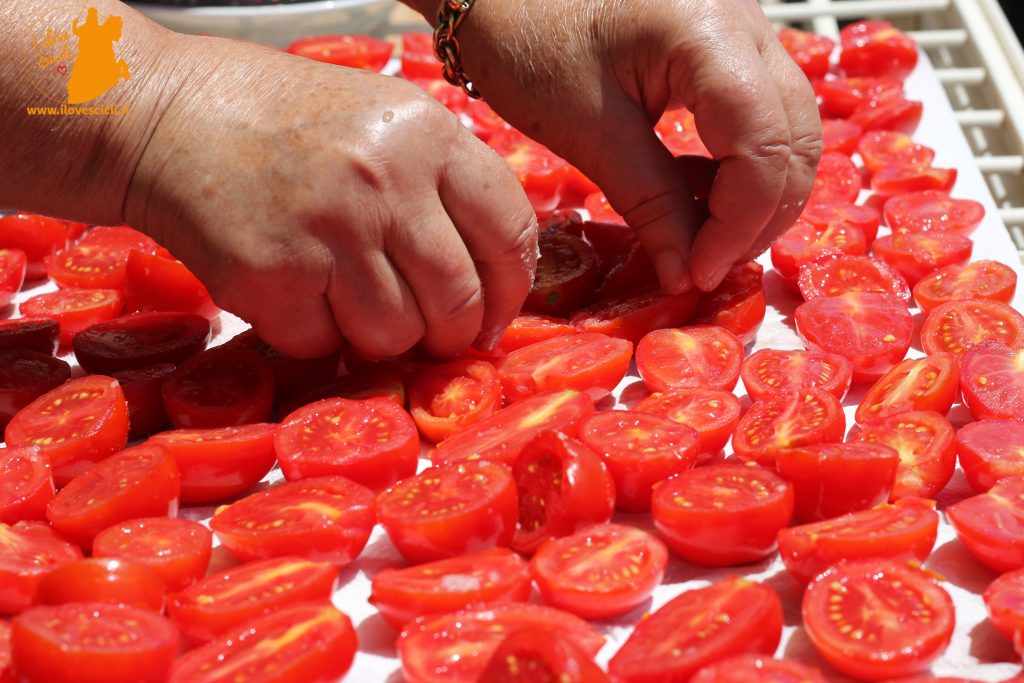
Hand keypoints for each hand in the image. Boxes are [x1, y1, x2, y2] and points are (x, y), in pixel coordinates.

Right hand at [125, 36, 536, 358]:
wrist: (167, 116)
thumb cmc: (283, 122)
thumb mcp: (385, 119)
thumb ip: (445, 183)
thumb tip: (492, 274)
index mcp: (427, 136)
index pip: (510, 234)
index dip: (511, 291)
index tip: (495, 314)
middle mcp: (385, 182)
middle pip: (458, 302)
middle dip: (450, 335)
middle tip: (431, 334)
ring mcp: (328, 231)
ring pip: (394, 336)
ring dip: (379, 338)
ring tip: (351, 302)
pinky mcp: (271, 277)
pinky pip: (323, 346)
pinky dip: (315, 336)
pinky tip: (298, 295)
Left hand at [454, 0, 821, 291]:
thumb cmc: (526, 37)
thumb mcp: (586, 130)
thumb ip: (649, 203)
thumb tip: (688, 274)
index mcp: (709, 32)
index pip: (765, 148)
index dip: (739, 225)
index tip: (699, 273)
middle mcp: (746, 21)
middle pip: (797, 141)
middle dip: (757, 216)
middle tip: (703, 262)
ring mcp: (745, 26)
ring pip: (790, 129)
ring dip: (753, 194)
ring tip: (693, 230)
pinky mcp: (729, 41)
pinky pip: (762, 113)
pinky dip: (738, 164)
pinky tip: (689, 185)